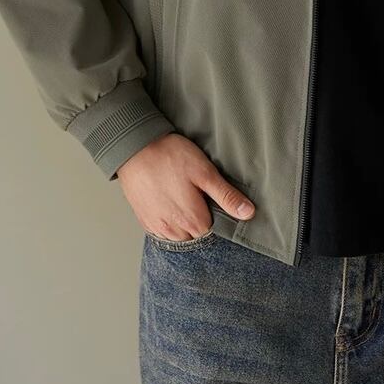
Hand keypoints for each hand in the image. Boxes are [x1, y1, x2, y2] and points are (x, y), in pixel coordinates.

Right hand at [116, 132, 255, 240]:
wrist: (135, 148)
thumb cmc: (170, 156)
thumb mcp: (205, 172)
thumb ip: (226, 196)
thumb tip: (248, 213)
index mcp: (192, 220)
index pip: (214, 231)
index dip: (218, 214)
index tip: (214, 198)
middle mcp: (173, 231)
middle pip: (196, 235)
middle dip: (201, 219)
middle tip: (198, 194)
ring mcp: (157, 227)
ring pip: (179, 235)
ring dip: (184, 222)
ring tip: (184, 196)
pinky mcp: (144, 220)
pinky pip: (162, 230)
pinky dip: (169, 220)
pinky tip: (169, 200)